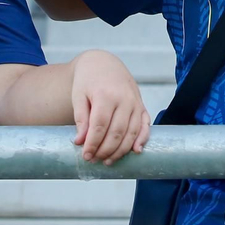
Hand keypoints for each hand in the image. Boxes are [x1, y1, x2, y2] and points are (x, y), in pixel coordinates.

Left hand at [70, 50, 150, 164]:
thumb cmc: (88, 80)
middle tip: (94, 159)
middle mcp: (124, 98)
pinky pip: (145, 125)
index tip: (85, 155)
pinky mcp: (141, 105)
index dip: (93, 143)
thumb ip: (80, 119)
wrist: (103, 63)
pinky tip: (135, 151)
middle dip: (105, 150)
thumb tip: (80, 141)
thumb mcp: (78, 96)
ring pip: (131, 132)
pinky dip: (142, 139)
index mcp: (106, 94)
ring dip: (121, 150)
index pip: (100, 125)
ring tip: (108, 161)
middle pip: (117, 132)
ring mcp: (136, 102)